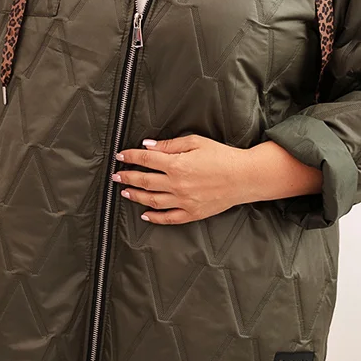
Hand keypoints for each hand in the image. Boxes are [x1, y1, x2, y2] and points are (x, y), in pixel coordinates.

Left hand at [111, 134, 248, 225]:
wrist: (244, 177)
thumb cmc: (222, 156)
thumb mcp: (195, 142)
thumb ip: (169, 145)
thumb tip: (147, 146)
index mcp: (177, 165)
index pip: (146, 160)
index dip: (130, 157)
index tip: (120, 155)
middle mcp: (177, 185)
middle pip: (144, 181)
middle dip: (127, 177)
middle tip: (116, 175)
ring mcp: (183, 201)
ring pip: (151, 201)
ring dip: (135, 196)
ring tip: (125, 192)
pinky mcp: (192, 213)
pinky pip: (168, 218)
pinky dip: (154, 218)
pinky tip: (145, 214)